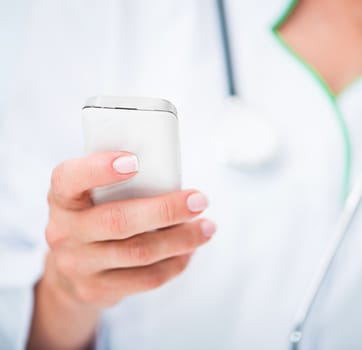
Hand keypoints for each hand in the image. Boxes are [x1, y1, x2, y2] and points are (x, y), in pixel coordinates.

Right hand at [28, 151, 214, 348]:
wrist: (70, 270)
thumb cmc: (93, 219)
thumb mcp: (93, 196)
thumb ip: (119, 185)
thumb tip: (170, 179)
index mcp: (63, 198)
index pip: (70, 179)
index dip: (99, 169)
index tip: (134, 162)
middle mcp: (64, 232)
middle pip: (119, 221)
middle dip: (166, 210)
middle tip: (198, 200)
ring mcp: (78, 265)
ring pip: (139, 253)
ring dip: (181, 239)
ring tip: (206, 228)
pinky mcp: (97, 290)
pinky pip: (146, 279)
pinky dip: (175, 263)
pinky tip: (189, 250)